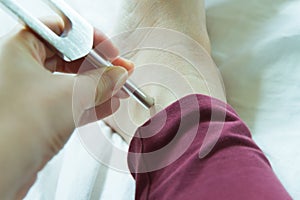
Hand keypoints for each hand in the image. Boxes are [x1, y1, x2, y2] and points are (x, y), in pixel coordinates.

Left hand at [0, 19, 132, 198]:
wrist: (2, 170)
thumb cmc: (17, 127)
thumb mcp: (71, 95)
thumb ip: (102, 82)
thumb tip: (120, 74)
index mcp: (20, 49)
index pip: (63, 32)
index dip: (91, 39)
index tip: (111, 51)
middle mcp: (21, 67)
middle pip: (69, 57)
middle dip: (99, 66)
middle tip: (120, 72)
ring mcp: (30, 92)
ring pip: (70, 81)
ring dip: (98, 86)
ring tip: (119, 90)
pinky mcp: (37, 114)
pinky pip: (68, 101)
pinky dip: (89, 103)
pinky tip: (108, 105)